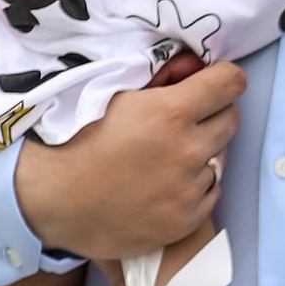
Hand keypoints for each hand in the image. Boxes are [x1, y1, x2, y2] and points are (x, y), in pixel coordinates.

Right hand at [14, 58, 243, 260]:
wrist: (52, 198)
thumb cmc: (76, 137)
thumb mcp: (115, 93)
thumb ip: (163, 78)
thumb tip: (195, 65)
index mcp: (172, 112)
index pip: (231, 82)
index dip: (223, 79)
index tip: (213, 84)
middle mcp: (189, 150)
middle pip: (232, 119)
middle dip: (214, 113)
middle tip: (186, 120)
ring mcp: (190, 188)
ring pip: (221, 158)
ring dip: (204, 152)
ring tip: (168, 156)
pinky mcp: (186, 220)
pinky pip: (211, 193)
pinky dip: (197, 185)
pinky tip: (167, 184)